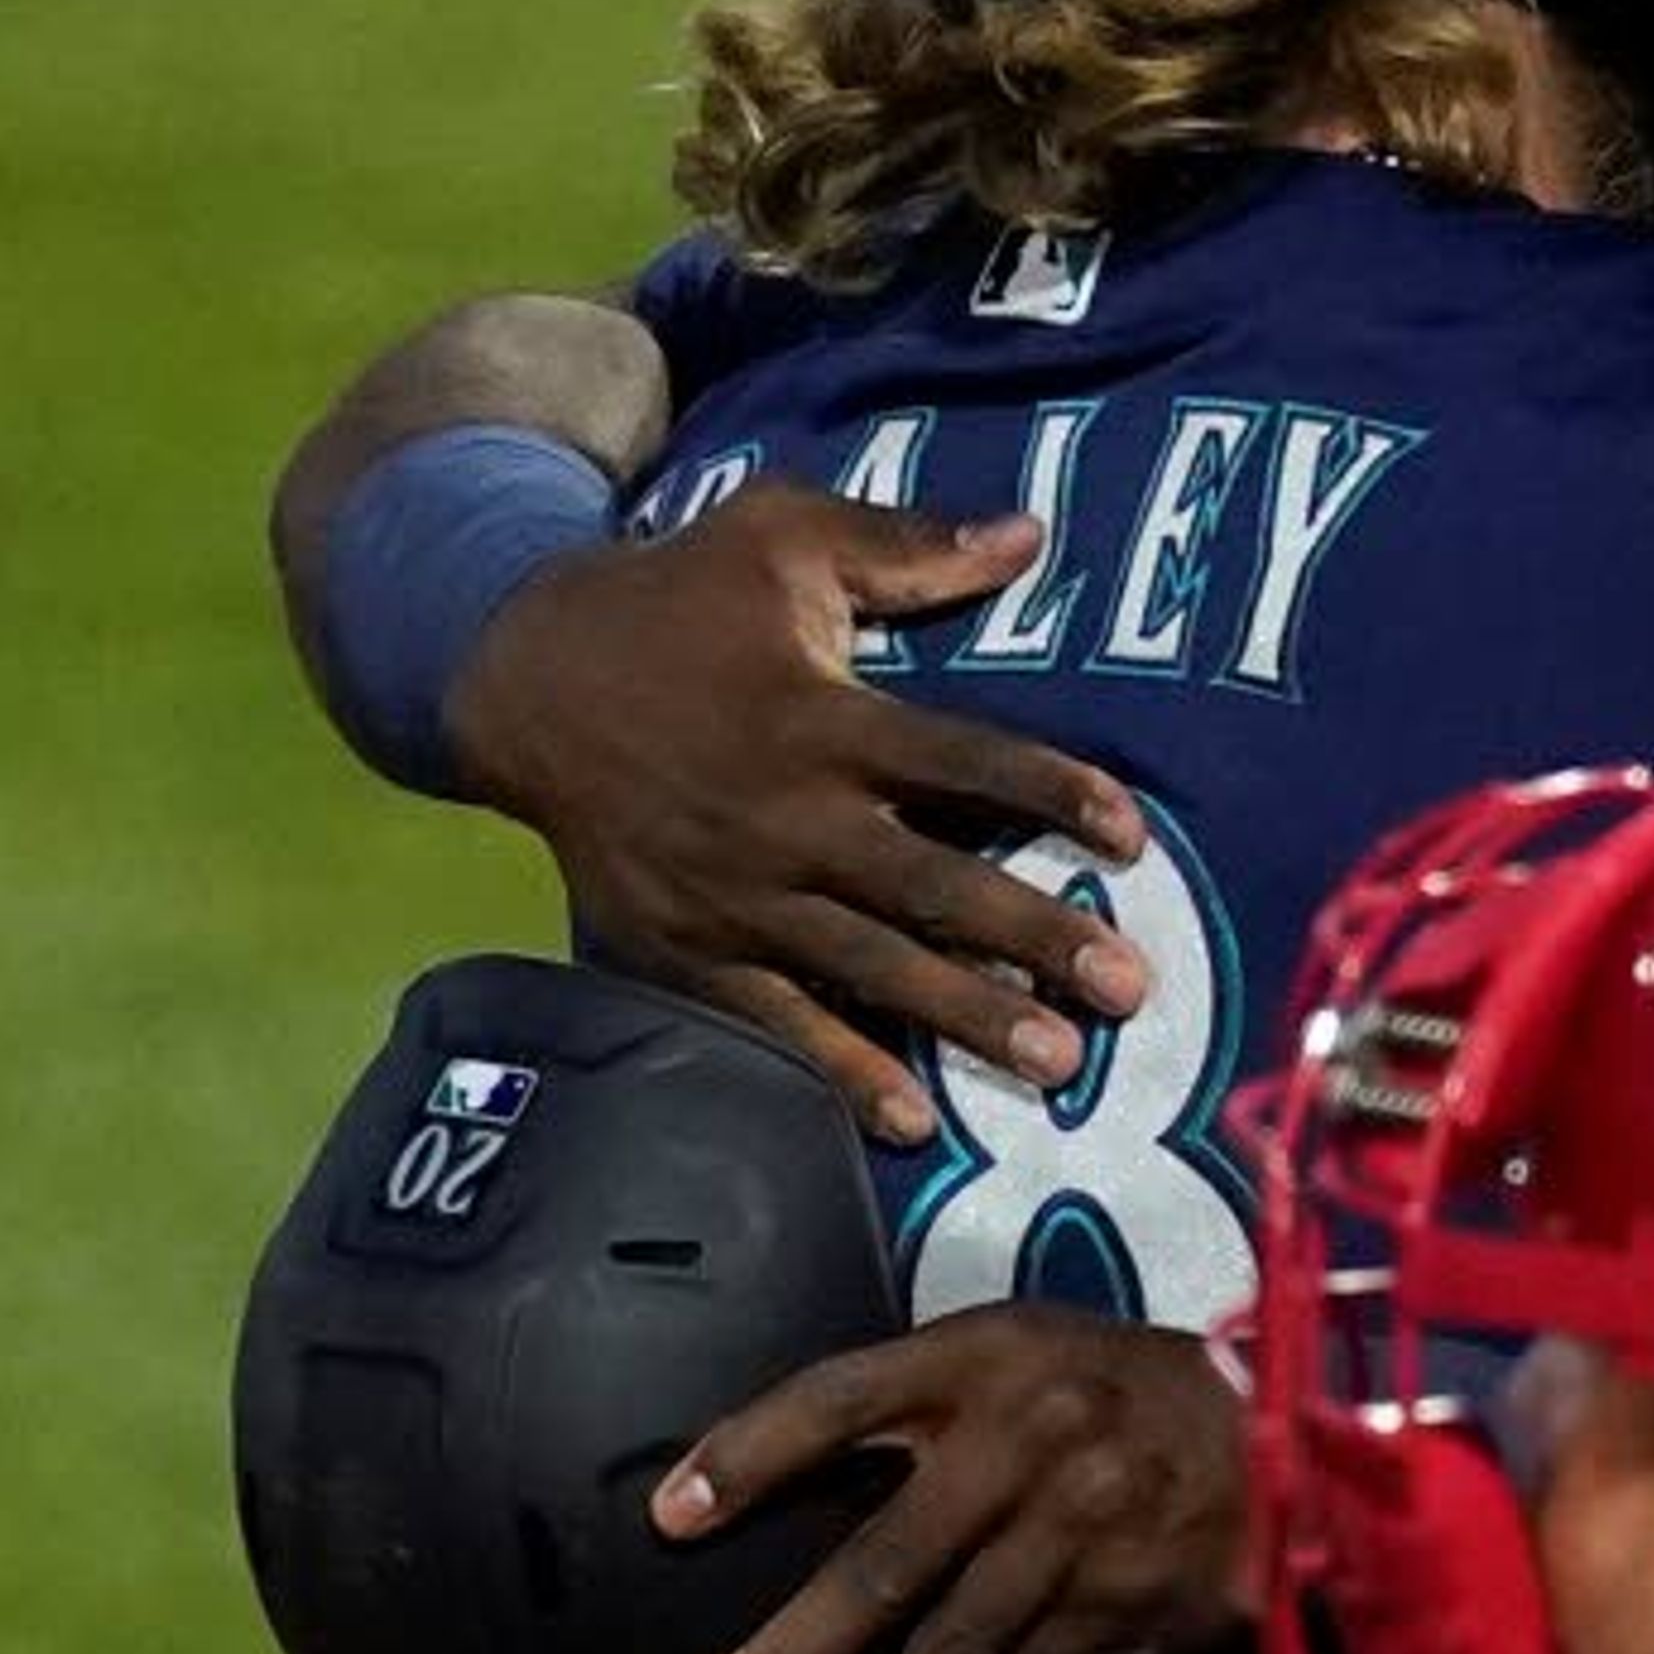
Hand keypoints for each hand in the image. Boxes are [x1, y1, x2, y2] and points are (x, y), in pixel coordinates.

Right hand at [446, 487, 1158, 1141]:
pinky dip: (843, 1073)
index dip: (1050, 792)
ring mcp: (739, 895)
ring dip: (966, 1018)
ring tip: (1056, 1065)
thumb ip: (905, 544)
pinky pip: (778, 1022)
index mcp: (821, 717)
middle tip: (1128, 987)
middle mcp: (788, 816)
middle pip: (930, 884)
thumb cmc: (672, 599)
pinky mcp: (690, 949)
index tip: (1131, 834)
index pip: (960, 760)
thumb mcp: (779, 537)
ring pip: (870, 967)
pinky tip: (913, 1120)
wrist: (521, 678)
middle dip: (1033, 938)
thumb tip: (1029, 533)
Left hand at [659, 1311, 1251, 1653]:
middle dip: (801, 1650)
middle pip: (889, 1555)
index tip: (668, 1517)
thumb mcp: (1014, 1354)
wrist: (1274, 1432)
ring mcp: (1077, 1530)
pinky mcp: (1121, 1603)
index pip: (839, 1399)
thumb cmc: (1105, 1395)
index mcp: (980, 1360)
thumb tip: (779, 1487)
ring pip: (957, 1648)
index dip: (751, 1454)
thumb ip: (915, 1407)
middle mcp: (1027, 1441)